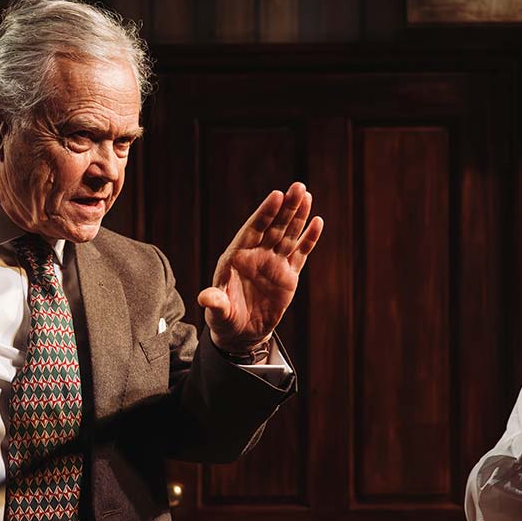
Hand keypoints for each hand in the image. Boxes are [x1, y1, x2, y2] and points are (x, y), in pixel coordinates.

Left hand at [198, 182, 322, 352]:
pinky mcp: (288, 275)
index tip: (276, 196)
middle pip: (273, 227)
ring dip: (298, 216)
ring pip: (288, 235)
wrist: (242, 333)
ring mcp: (273, 263)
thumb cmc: (225, 320)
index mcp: (237, 257)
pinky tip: (317, 222)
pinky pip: (300, 254)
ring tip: (306, 195)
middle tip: (298, 187)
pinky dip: (309, 239)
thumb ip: (215, 303)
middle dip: (286, 208)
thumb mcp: (218, 313)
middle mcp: (256, 255)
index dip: (265, 213)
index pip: (253, 230)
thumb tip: (205, 298)